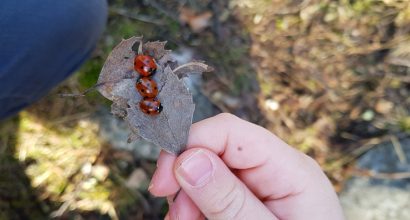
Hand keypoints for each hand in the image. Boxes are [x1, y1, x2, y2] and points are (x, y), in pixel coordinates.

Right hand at [149, 113, 343, 219]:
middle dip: (187, 180)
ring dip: (189, 199)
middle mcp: (275, 169)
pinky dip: (197, 208)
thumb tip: (188, 158)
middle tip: (180, 218)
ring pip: (208, 172)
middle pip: (215, 150)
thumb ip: (229, 200)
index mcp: (290, 169)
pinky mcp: (250, 199)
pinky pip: (213, 191)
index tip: (163, 183)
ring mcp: (262, 184)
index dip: (189, 145)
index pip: (230, 131)